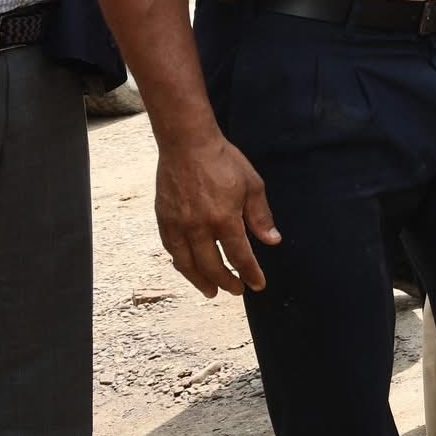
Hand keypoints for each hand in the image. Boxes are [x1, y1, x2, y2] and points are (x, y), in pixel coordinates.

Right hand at [156, 132, 279, 297]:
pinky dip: (181, 263)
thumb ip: (261, 217)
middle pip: (212, 266)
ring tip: (211, 291)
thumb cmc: (223, 161)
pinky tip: (188, 268)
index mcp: (224, 219)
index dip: (250, 274)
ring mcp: (177, 224)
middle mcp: (198, 227)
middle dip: (226, 282)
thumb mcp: (252, 186)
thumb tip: (272, 241)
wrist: (187, 144)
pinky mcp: (162, 219)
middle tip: (236, 290)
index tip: (258, 285)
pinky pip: (171, 249)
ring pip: (187, 264)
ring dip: (200, 281)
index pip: (239, 257)